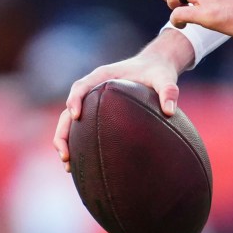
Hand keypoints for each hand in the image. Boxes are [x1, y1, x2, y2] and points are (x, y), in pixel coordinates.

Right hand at [52, 35, 187, 167]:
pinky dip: (78, 144)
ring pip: (70, 123)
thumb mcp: (165, 78)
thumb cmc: (158, 72)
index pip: (81, 86)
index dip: (74, 100)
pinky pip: (83, 129)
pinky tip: (82, 165)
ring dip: (66, 143)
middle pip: (67, 111)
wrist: (156, 67)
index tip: (75, 116)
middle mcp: (93, 89)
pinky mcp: (97, 113)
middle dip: (63, 132)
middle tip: (66, 154)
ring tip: (68, 166)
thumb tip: (169, 111)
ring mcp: (93, 102)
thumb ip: (169, 91)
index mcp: (103, 76)